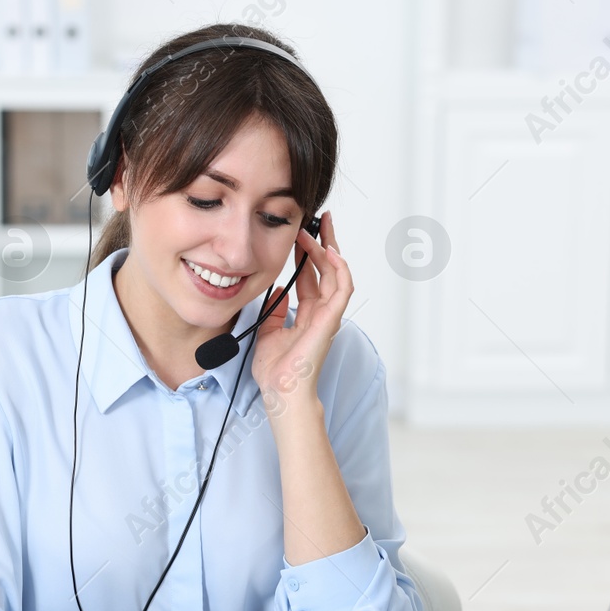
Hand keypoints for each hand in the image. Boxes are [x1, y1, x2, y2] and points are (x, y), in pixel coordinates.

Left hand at [250, 210, 352, 403]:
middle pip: (327, 270)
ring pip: (336, 273)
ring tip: (320, 227)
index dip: (307, 254)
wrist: (280, 390)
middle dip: (324, 242)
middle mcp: (321, 312)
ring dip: (329, 248)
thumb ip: (274, 311)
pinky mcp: (331, 319)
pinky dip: (339, 268)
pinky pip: (342, 288)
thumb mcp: (268, 332)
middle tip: (318, 219)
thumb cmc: (275, 371)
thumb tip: (278, 292)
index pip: (311, 277)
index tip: (300, 233)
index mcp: (307, 315)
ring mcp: (328, 315)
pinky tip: (329, 250)